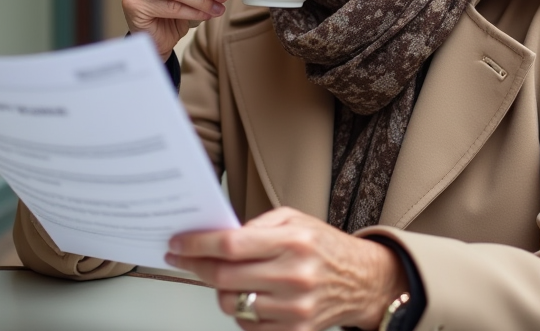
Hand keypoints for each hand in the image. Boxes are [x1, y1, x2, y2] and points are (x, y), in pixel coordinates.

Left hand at [164, 207, 407, 330]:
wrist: (360, 280)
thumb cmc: (324, 247)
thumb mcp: (295, 219)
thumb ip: (257, 225)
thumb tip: (217, 234)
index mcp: (294, 241)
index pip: (231, 245)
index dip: (198, 245)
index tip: (178, 244)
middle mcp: (294, 275)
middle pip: (225, 276)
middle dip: (196, 266)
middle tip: (184, 257)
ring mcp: (294, 307)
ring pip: (231, 302)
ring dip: (220, 289)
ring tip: (230, 276)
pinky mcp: (294, 330)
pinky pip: (246, 324)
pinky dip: (240, 309)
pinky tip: (250, 295)